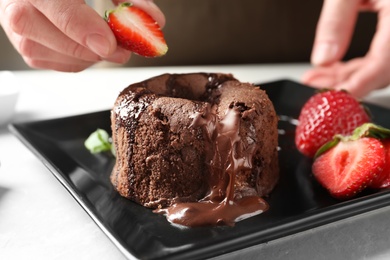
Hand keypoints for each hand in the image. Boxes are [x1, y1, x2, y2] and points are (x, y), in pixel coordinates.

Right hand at [0, 0, 164, 71]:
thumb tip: (157, 22)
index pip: (54, 5)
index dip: (81, 27)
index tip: (109, 43)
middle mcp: (16, 5)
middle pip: (49, 37)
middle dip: (91, 49)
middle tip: (121, 50)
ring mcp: (17, 30)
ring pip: (54, 57)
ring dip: (90, 57)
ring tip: (108, 44)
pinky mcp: (27, 48)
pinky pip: (58, 65)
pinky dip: (83, 61)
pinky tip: (92, 47)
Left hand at [302, 0, 389, 97]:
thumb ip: (335, 21)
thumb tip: (322, 60)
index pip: (383, 63)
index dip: (360, 84)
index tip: (336, 97)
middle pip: (381, 70)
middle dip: (346, 83)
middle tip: (316, 90)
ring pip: (379, 66)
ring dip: (346, 76)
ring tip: (314, 79)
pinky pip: (379, 56)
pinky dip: (356, 65)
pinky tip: (331, 68)